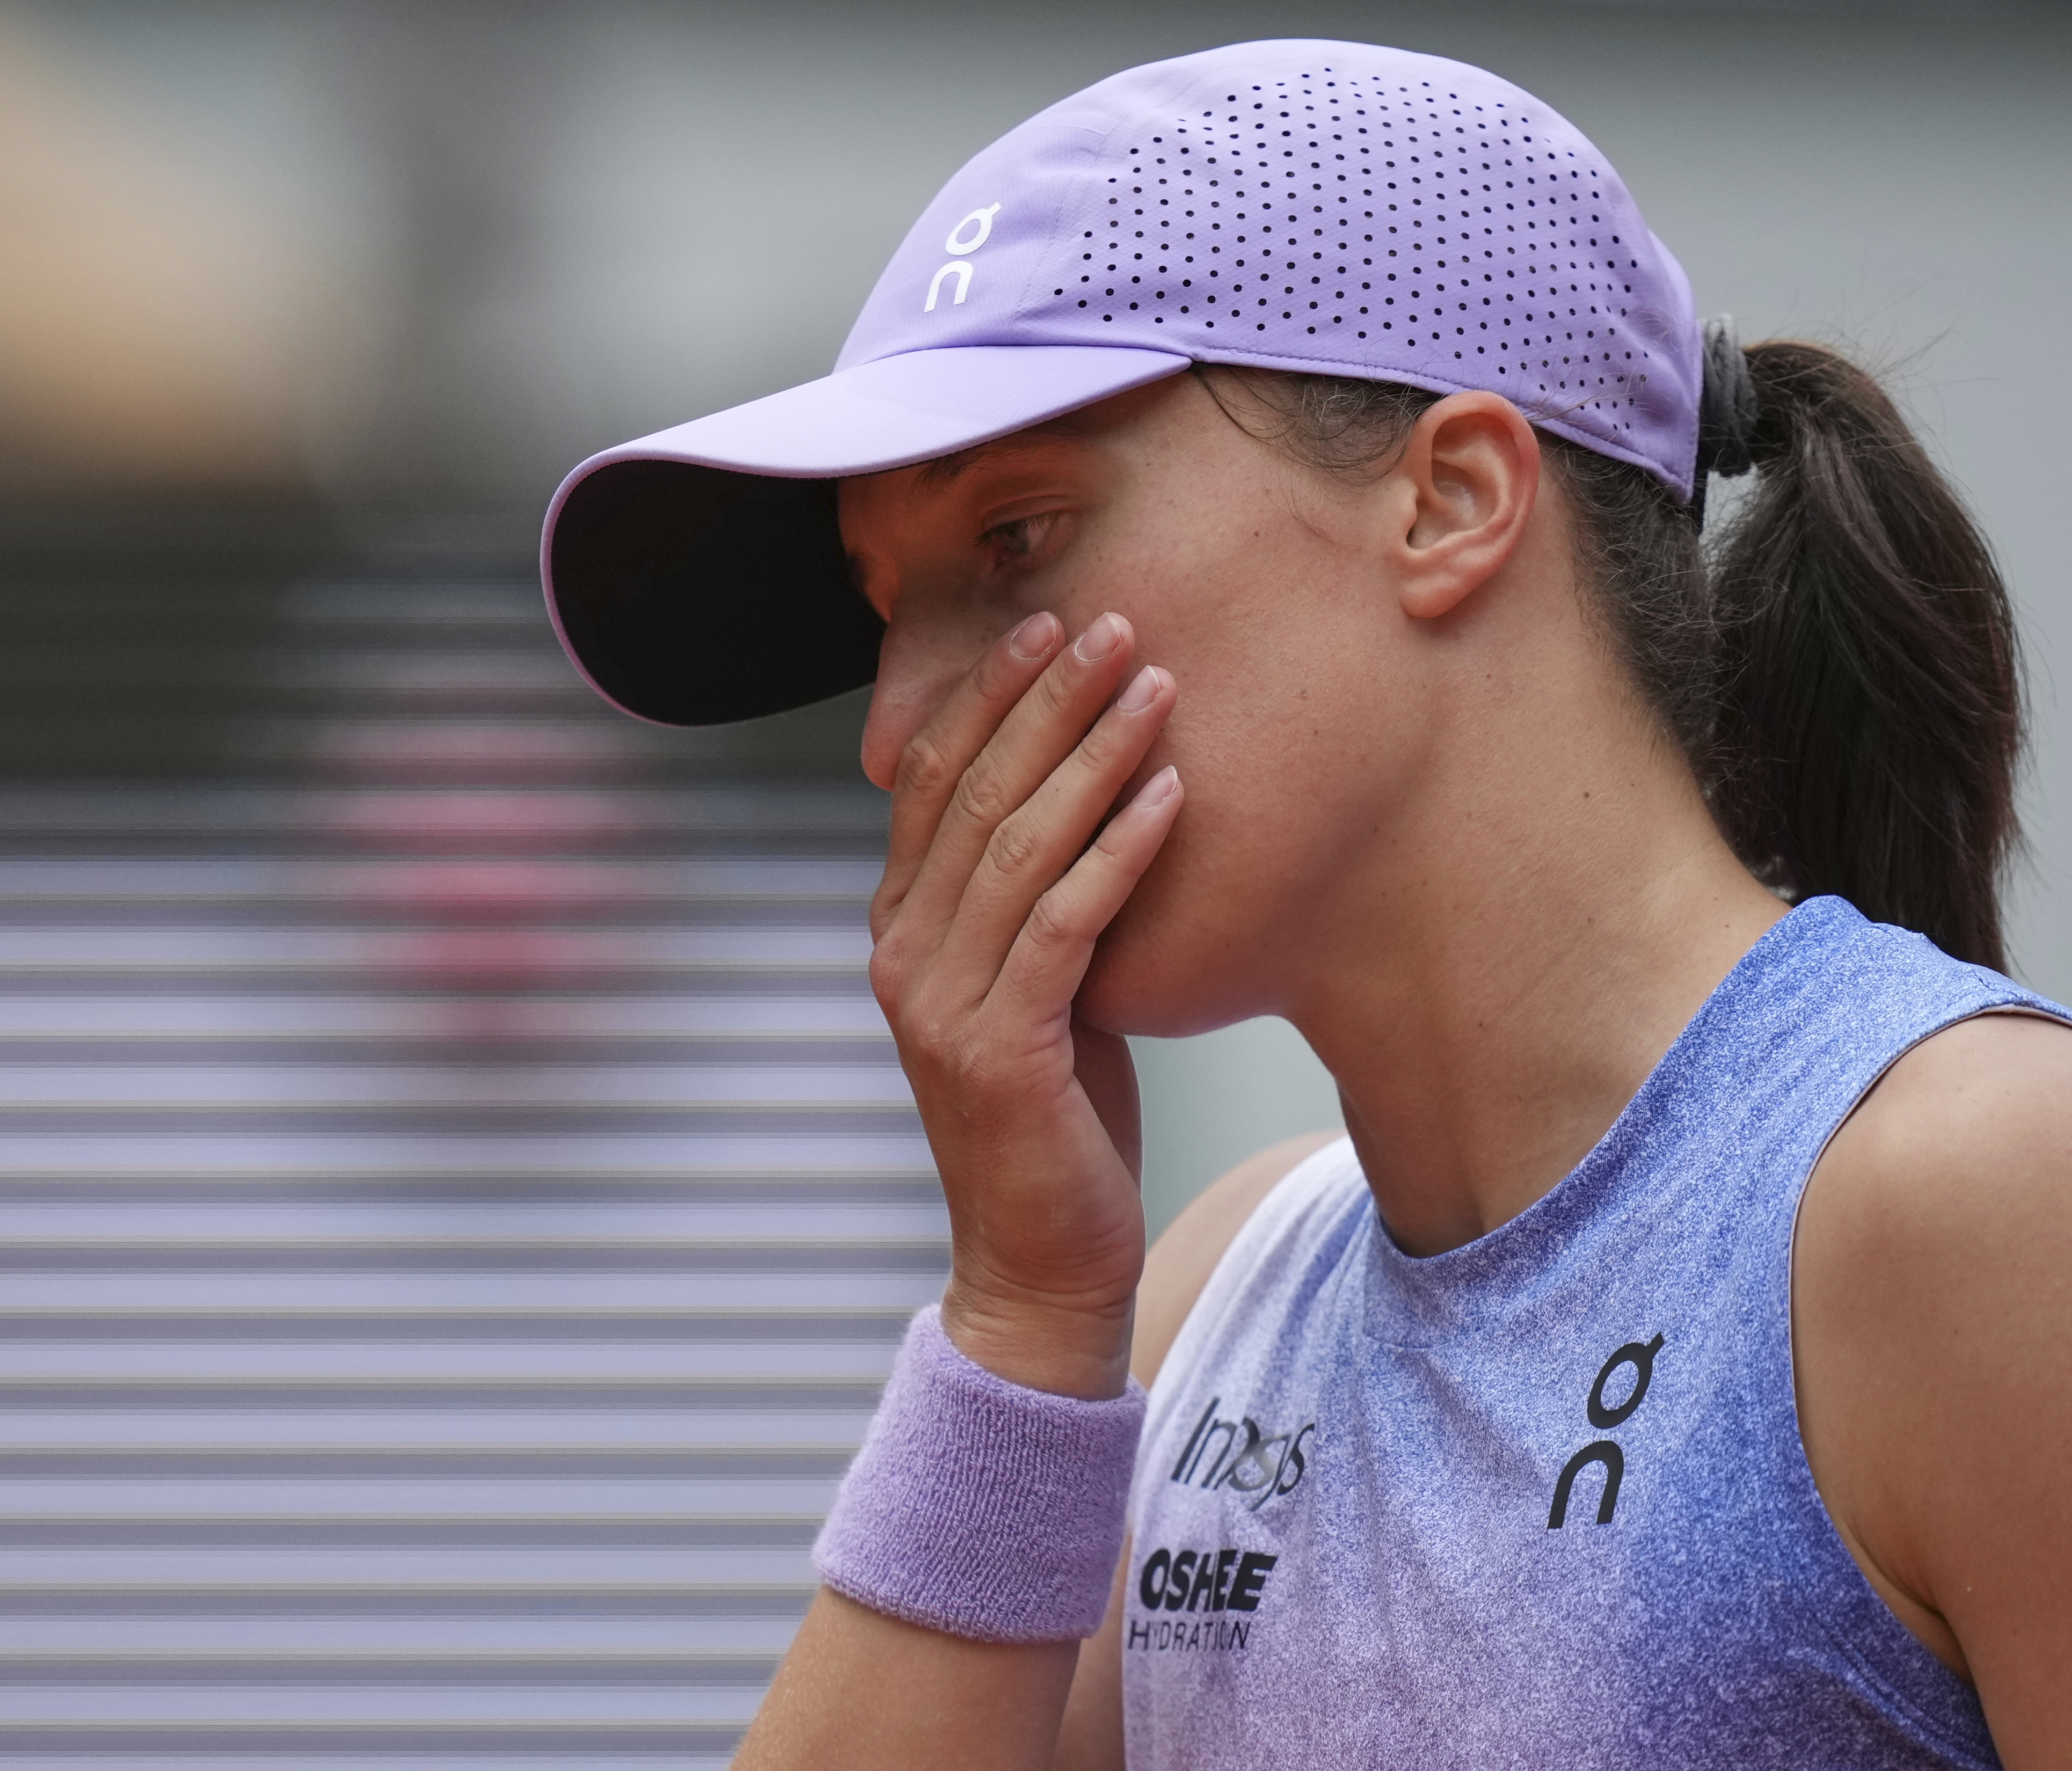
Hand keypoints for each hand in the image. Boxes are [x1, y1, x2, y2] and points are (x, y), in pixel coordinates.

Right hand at [868, 608, 1181, 1399]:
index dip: (989, 698)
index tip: (1051, 626)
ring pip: (1018, 846)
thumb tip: (1085, 810)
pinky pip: (1063, 925)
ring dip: (1092, 756)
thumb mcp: (1033, 992)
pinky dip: (1118, 852)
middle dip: (1045, 700)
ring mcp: (943, 1005)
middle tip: (1115, 622)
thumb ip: (1031, 908)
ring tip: (1155, 685)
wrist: (1040, 1263)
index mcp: (902, 931)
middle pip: (974, 794)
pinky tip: (1169, 797)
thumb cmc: (1055, 1120)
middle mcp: (904, 956)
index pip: (934, 783)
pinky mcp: (1001, 1051)